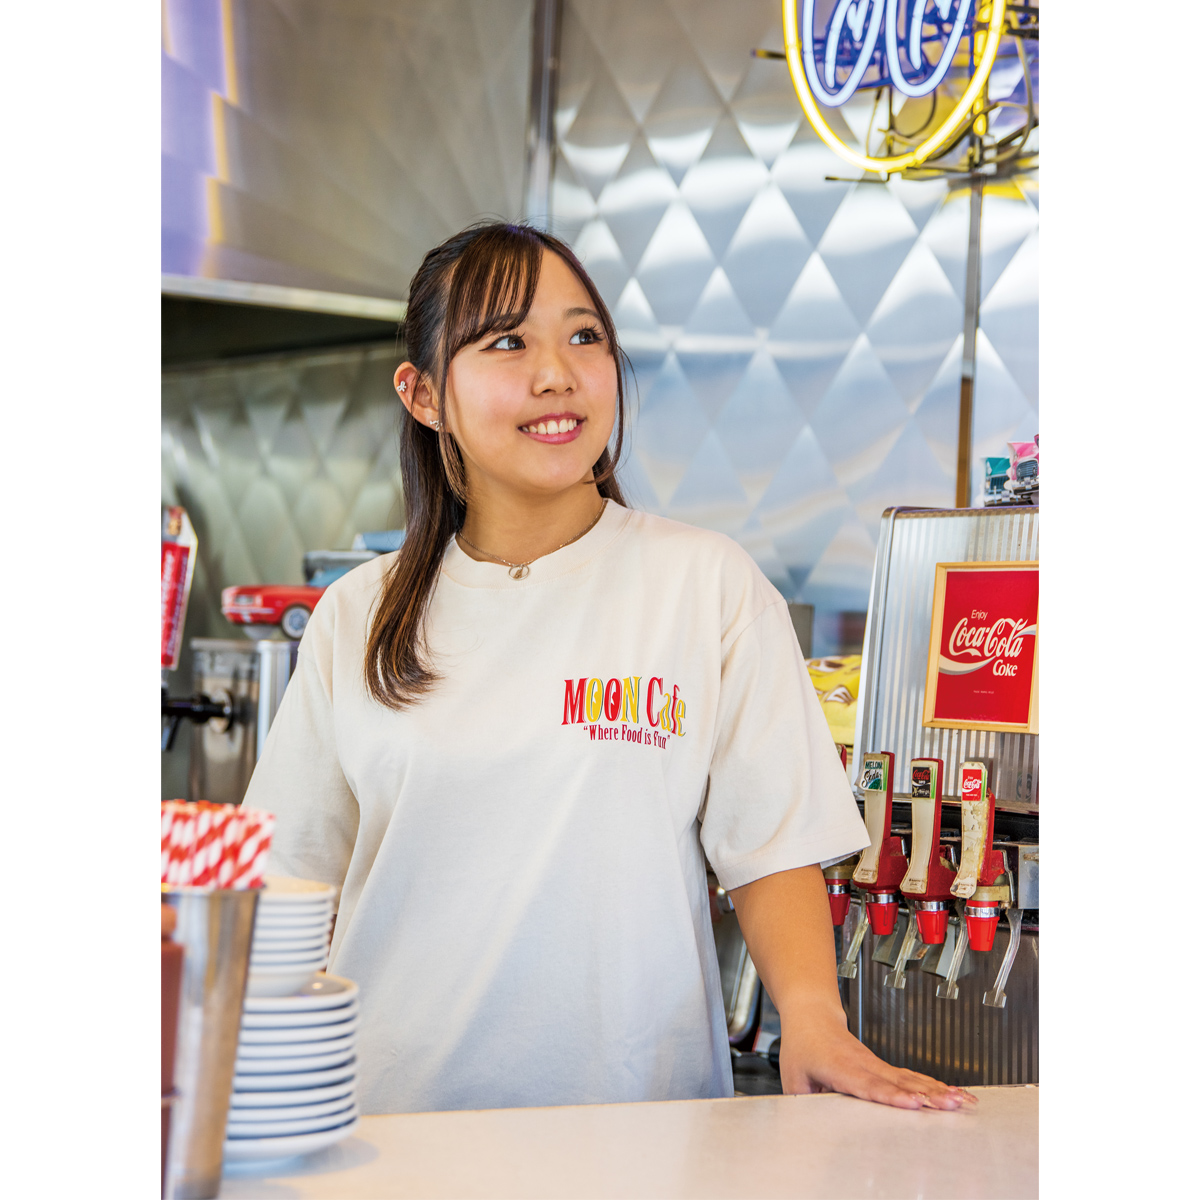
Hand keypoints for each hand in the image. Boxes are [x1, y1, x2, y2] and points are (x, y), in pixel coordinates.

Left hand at [778, 1006, 976, 1110]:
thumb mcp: (793, 1078)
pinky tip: (955, 1093)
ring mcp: (876, 1064)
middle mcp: (863, 1065)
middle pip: (899, 1082)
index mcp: (839, 1068)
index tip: (914, 1103)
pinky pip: (913, 1077)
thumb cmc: (802, 1047)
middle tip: (951, 1105)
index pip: (869, 1085)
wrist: (812, 1015)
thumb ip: (804, 1104)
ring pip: (911, 1079)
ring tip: (962, 1101)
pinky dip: (936, 1086)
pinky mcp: (884, 1067)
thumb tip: (811, 1128)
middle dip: (928, 1095)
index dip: (892, 1096)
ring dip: (938, 1091)